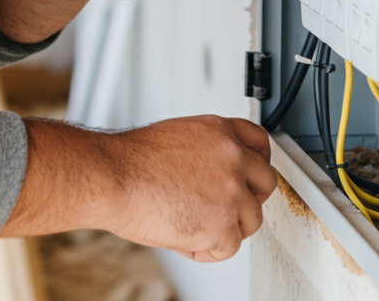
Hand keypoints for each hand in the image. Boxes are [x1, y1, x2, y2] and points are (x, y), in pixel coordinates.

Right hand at [0, 114, 276, 260]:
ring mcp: (232, 191)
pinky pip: (228, 247)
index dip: (256, 164)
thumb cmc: (131, 161)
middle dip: (247, 199)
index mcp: (220, 130)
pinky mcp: (223, 225)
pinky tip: (182, 235)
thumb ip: (208, 150)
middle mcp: (232, 156)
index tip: (250, 175)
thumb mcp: (178, 136)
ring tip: (190, 219)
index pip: (260, 143)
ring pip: (250, 219)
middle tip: (220, 207)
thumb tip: (217, 171)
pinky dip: (205, 249)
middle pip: (265, 182)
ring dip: (224, 226)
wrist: (113, 177)